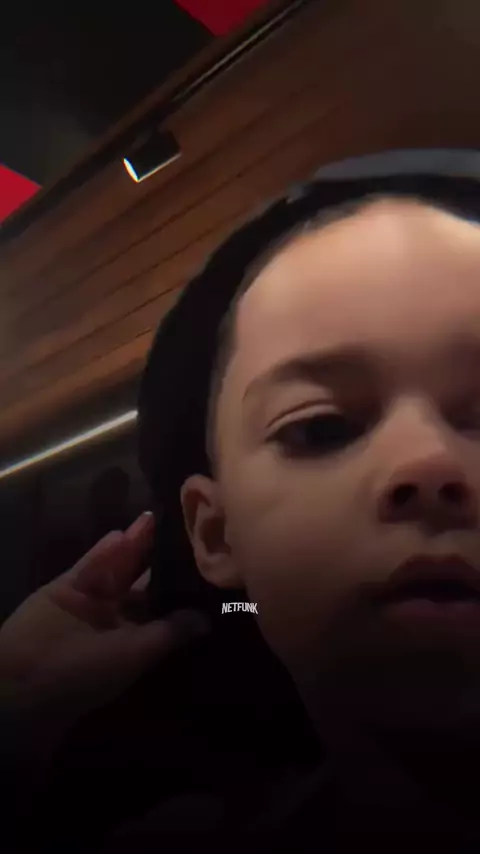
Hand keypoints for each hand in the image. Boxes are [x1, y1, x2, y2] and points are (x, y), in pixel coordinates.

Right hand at [0, 512, 209, 753]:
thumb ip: (169, 633)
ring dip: (134, 547)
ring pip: (118, 569)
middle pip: (142, 582)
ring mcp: (91, 600)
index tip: (201, 560)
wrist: (24, 676)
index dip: (179, 586)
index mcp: (135, 639)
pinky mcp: (67, 586)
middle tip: (180, 530)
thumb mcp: (135, 654)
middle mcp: (115, 618)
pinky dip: (105, 552)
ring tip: (153, 520)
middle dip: (158, 559)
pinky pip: (90, 566)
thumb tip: (206, 621)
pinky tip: (122, 534)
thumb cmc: (87, 672)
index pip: (162, 607)